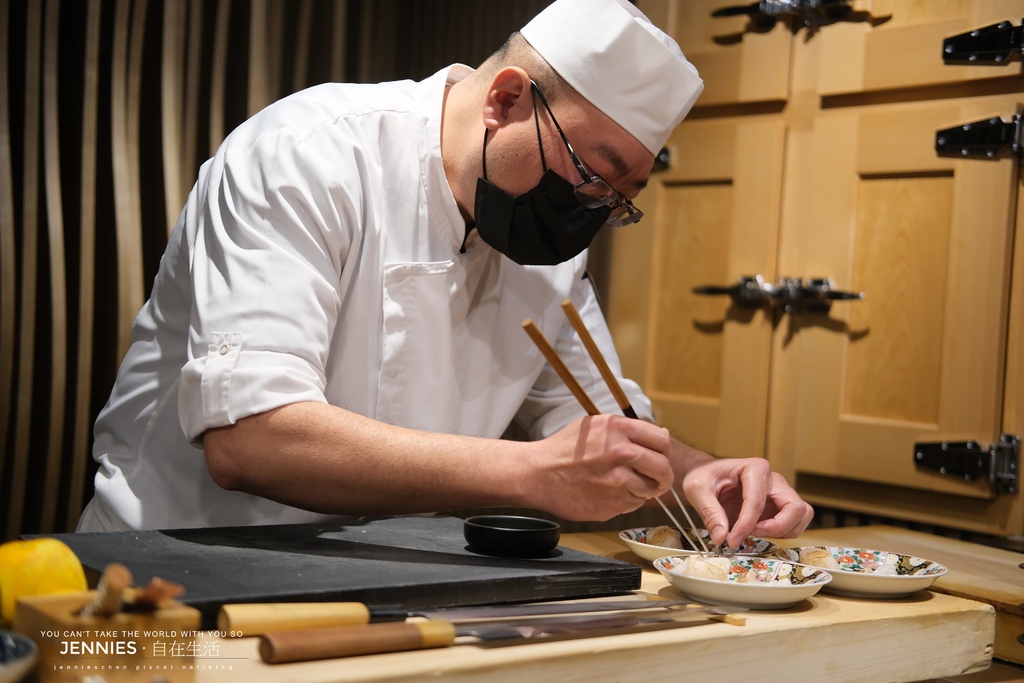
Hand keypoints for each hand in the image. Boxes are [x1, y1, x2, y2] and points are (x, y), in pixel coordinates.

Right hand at [527, 414, 674, 520]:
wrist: (538, 474)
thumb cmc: (564, 449)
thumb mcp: (594, 425)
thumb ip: (626, 430)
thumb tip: (657, 437)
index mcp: (617, 430)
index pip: (662, 441)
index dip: (663, 451)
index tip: (659, 456)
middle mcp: (620, 454)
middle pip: (664, 469)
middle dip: (663, 476)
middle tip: (656, 478)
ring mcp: (616, 482)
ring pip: (650, 490)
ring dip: (643, 490)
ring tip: (624, 484)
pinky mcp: (611, 505)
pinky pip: (632, 505)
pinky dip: (625, 501)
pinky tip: (608, 493)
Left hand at [679, 456, 813, 547]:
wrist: (706, 475)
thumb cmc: (703, 476)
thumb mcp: (697, 490)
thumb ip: (709, 513)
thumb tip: (722, 538)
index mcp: (754, 468)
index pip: (757, 501)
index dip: (746, 524)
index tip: (732, 540)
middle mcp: (773, 479)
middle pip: (795, 507)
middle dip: (778, 527)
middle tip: (753, 534)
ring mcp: (779, 493)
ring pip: (801, 515)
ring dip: (783, 531)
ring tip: (756, 533)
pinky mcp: (779, 506)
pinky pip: (793, 522)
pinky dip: (782, 532)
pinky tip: (758, 532)